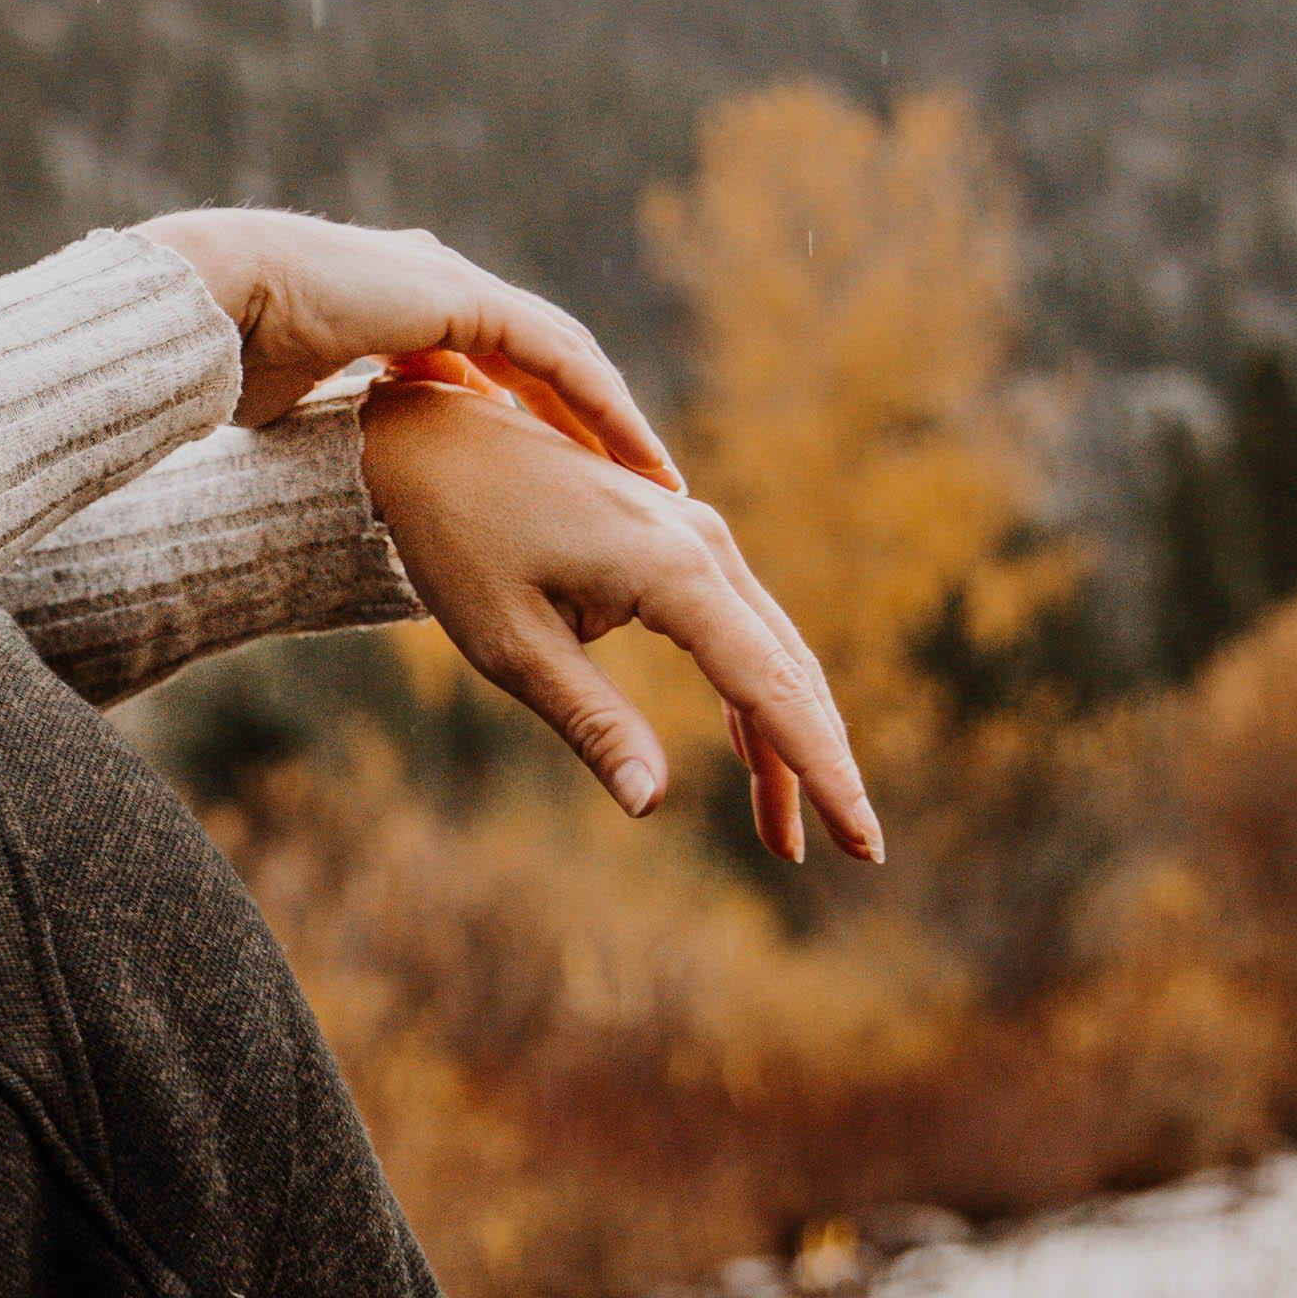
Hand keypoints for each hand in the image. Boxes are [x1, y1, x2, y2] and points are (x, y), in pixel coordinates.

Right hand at [142, 209, 680, 475]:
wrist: (216, 307)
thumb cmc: (231, 364)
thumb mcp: (301, 409)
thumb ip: (342, 430)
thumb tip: (338, 479)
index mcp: (403, 316)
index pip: (491, 370)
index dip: (536, 422)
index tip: (568, 478)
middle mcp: (440, 290)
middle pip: (542, 362)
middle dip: (592, 423)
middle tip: (638, 480)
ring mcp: (457, 286)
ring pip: (563, 356)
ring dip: (613, 417)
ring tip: (654, 474)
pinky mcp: (467, 297)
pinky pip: (556, 355)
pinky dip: (599, 402)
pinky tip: (633, 448)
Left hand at [357, 372, 883, 865]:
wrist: (432, 444)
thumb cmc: (458, 543)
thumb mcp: (513, 647)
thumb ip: (592, 723)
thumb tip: (650, 804)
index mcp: (671, 568)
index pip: (770, 689)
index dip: (822, 770)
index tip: (864, 841)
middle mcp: (703, 544)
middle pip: (789, 673)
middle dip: (821, 766)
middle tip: (856, 853)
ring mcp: (697, 535)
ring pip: (771, 653)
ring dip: (787, 741)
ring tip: (787, 837)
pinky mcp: (678, 541)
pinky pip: (738, 629)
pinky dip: (753, 697)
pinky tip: (755, 760)